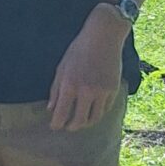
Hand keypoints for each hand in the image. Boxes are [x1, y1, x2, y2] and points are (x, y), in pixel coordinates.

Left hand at [47, 10, 126, 130]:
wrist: (103, 37)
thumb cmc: (78, 50)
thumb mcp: (62, 68)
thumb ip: (55, 90)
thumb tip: (51, 109)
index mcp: (70, 86)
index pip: (61, 114)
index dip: (57, 124)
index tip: (54, 127)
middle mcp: (86, 92)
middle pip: (79, 121)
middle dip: (71, 127)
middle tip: (67, 127)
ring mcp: (102, 92)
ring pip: (94, 118)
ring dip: (86, 123)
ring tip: (81, 122)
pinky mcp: (113, 89)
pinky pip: (105, 109)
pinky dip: (98, 113)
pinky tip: (93, 111)